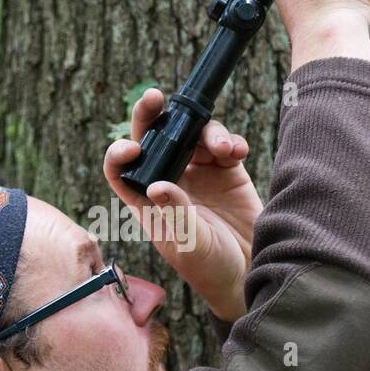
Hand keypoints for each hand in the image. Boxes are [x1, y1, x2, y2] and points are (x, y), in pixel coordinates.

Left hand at [104, 89, 262, 322]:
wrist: (249, 273)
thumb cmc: (210, 268)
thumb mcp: (189, 245)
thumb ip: (175, 212)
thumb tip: (158, 185)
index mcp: (147, 202)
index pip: (121, 170)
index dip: (120, 154)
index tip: (132, 148)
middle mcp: (168, 181)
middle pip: (152, 138)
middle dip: (151, 115)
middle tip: (154, 97)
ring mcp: (198, 173)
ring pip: (191, 134)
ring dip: (206, 132)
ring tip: (224, 149)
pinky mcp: (227, 170)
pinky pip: (223, 143)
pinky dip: (230, 140)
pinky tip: (238, 150)